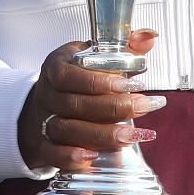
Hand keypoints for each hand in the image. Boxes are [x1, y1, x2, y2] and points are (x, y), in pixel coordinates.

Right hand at [16, 30, 166, 170]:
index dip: (101, 82)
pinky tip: (94, 157)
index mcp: (56, 67)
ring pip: (67, 130)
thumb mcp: (94, 56)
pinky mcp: (45, 146)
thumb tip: (150, 36)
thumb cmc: (78, 78)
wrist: (46, 106)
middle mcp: (47, 95)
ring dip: (102, 135)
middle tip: (145, 106)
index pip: (71, 76)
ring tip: (134, 135)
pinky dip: (70, 158)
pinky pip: (52, 154)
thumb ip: (124, 48)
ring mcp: (43, 121)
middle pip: (75, 105)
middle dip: (114, 108)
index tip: (132, 84)